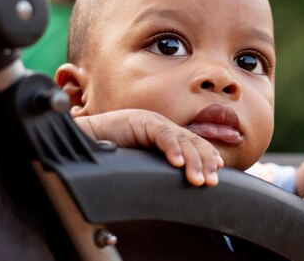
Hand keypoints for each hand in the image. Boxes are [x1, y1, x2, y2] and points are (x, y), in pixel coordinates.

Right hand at [73, 108, 223, 186]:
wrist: (84, 138)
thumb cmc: (110, 150)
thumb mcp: (141, 160)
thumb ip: (158, 166)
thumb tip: (175, 183)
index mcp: (164, 134)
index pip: (193, 143)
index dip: (207, 155)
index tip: (218, 170)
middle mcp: (162, 125)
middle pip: (192, 141)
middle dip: (205, 161)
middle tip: (212, 181)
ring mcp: (153, 121)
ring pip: (181, 140)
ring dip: (192, 161)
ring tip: (198, 179)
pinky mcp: (141, 121)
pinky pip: (162, 135)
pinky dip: (171, 149)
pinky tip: (177, 163)